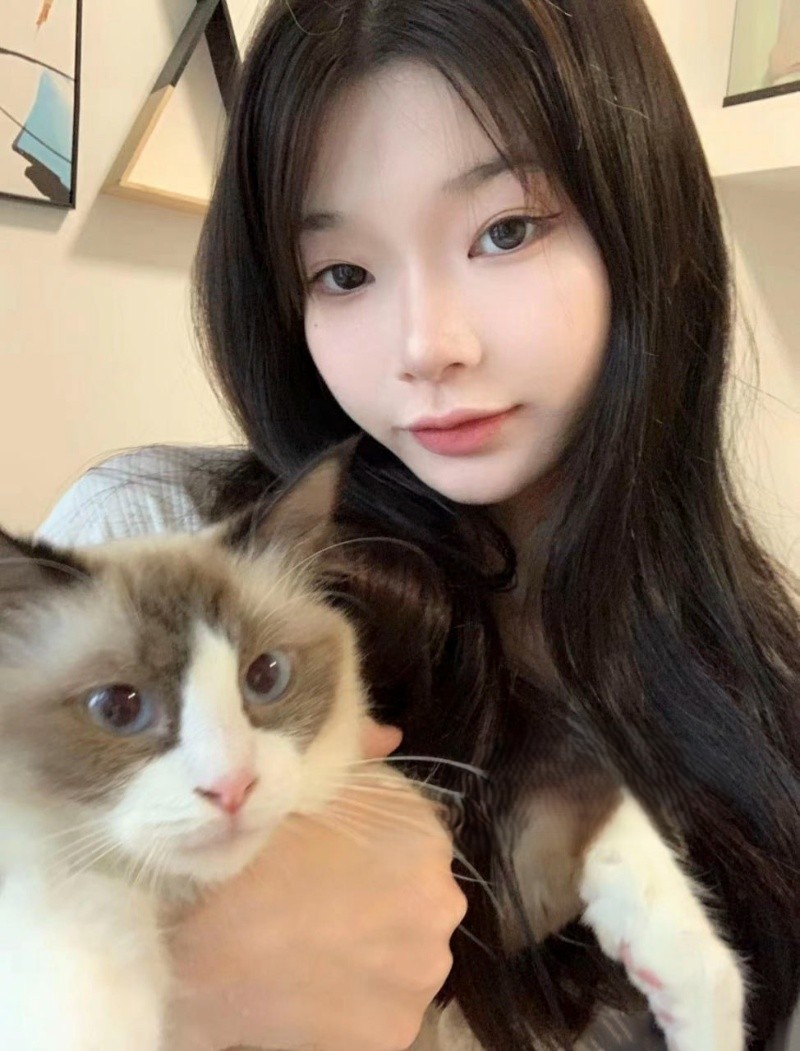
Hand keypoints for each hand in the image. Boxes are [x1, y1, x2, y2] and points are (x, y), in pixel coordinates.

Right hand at [168, 718, 465, 1050]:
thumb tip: (390, 737)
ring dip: (367, 953)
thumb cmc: (248, 849)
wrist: (193, 942)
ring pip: (400, 958)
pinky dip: (351, 1004)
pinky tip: (306, 987)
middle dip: (374, 901)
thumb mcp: (300, 781)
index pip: (410, 837)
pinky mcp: (395, 1034)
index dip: (365, 847)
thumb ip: (356, 754)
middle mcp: (441, 902)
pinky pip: (379, 1011)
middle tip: (309, 904)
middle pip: (412, 899)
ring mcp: (422, 975)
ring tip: (304, 946)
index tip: (322, 859)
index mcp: (424, 834)